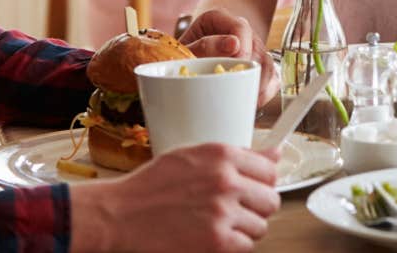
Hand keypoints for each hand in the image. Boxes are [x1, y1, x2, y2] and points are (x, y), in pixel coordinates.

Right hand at [69, 143, 281, 252]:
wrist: (120, 214)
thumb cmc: (153, 185)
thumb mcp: (193, 156)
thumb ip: (237, 155)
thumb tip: (275, 154)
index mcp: (222, 155)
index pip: (270, 170)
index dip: (261, 183)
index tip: (251, 190)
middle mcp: (226, 181)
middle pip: (271, 200)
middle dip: (256, 208)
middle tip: (235, 211)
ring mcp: (222, 212)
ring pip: (260, 225)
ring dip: (244, 229)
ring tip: (219, 225)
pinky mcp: (216, 241)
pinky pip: (246, 246)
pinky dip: (233, 246)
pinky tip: (213, 238)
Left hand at [179, 9, 277, 104]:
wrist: (189, 56)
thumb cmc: (183, 54)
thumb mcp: (184, 49)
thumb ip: (203, 46)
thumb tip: (233, 45)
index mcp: (219, 18)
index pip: (241, 27)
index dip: (242, 49)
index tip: (236, 66)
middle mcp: (240, 29)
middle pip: (256, 47)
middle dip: (250, 71)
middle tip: (239, 90)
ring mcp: (252, 46)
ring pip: (266, 61)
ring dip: (259, 82)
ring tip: (246, 99)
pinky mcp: (259, 63)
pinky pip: (272, 75)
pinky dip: (266, 89)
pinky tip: (254, 100)